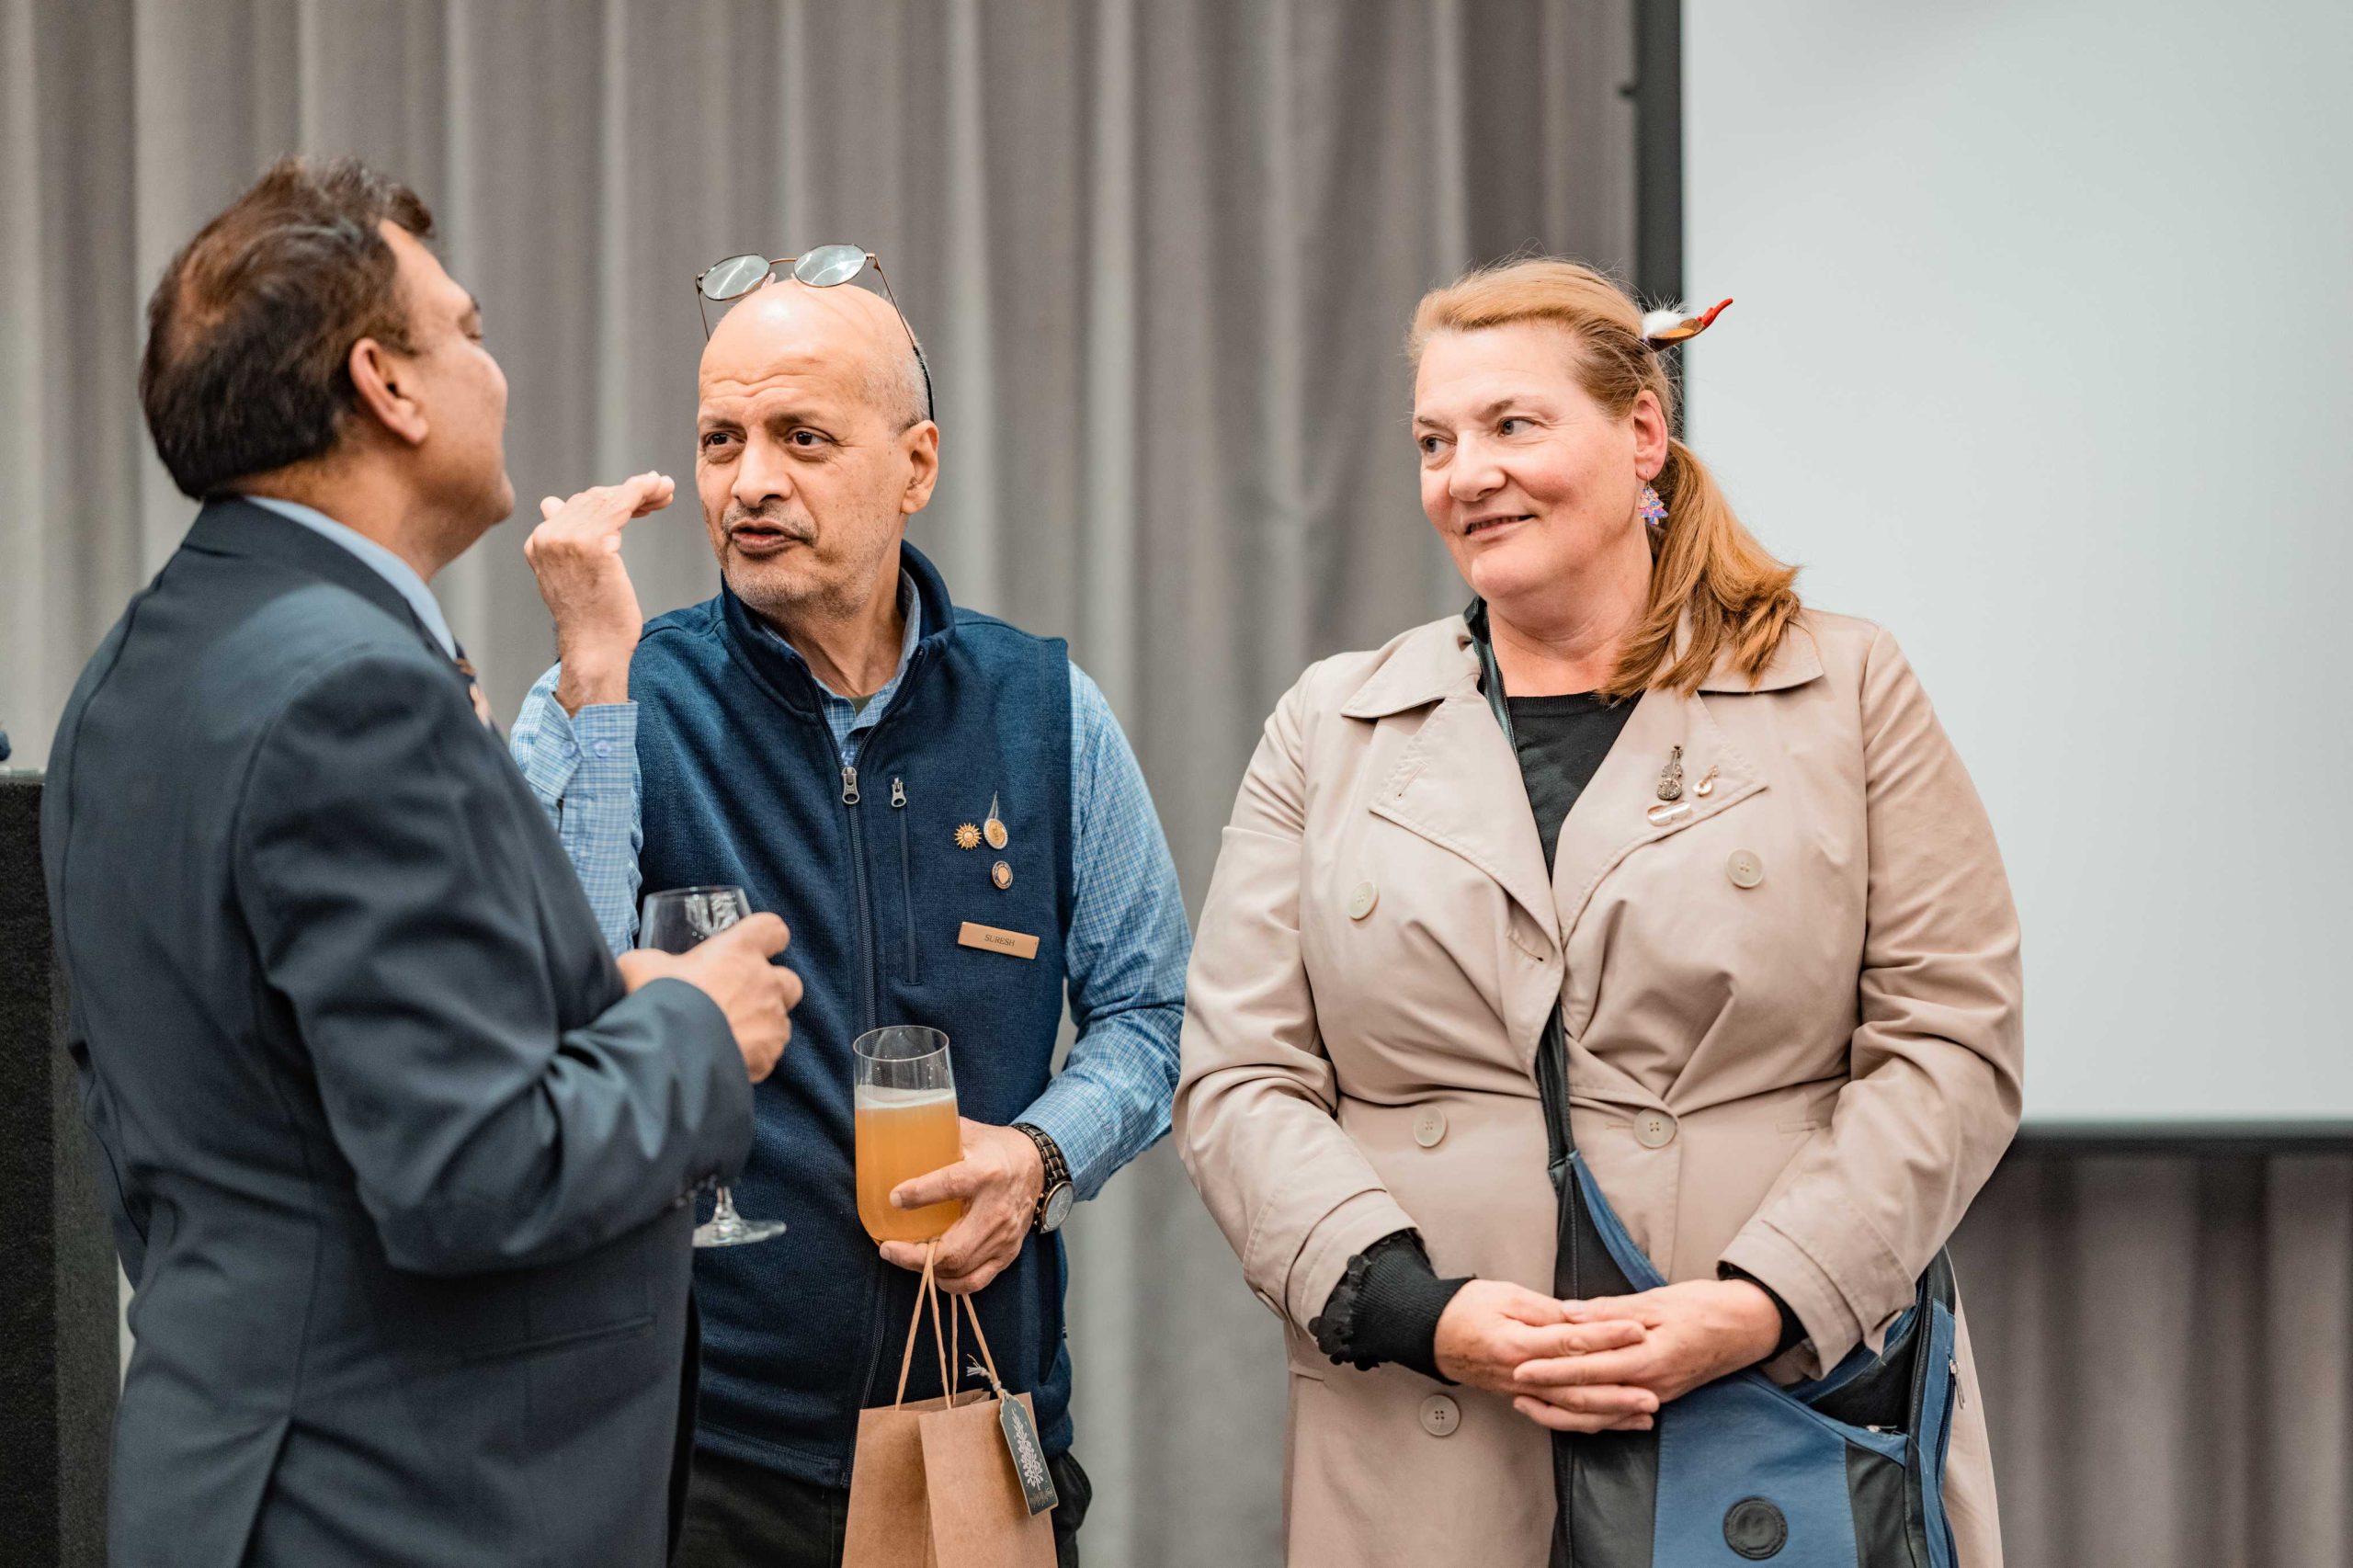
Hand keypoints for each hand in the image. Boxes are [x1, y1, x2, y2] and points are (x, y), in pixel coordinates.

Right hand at [521, 471, 674, 713]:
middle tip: (661, 491)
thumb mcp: (570, 574)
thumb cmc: (592, 618)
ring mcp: (566, 538)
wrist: (595, 649)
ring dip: (643, 489)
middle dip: (629, 493)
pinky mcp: (592, 543)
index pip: (575, 506)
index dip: (610, 499)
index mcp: (538, 542)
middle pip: (593, 498)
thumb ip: (562, 540)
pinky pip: (622, 504)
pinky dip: (642, 491)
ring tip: (666, 489)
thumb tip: (551, 503)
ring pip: (609, 498)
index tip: (641, 500)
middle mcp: (546, 536)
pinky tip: (661, 489)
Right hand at [624, 913, 800, 1081]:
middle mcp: (764, 982)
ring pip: (781, 1020)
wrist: (668, 1055)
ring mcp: (771, 1020)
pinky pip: (769, 1055)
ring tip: (729, 1035)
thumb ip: (653, 962)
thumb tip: (644, 967)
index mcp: (738, 950)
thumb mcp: (639, 966)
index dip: (767, 936)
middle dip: (773, 988)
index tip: (754, 945)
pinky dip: (754, 1058)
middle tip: (742, 997)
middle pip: (790, 980)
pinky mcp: (769, 1055)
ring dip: (762, 1026)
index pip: (772, 929)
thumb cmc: (656, 1001)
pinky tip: (727, 1059)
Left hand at [876, 1120, 1044, 1293]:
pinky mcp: (1008, 1253)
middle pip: (954, 1249)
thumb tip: (895, 1143)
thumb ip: (935, 1138)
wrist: (1037, 1163)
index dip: (919, 1194)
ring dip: (927, 1270)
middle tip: (888, 1249)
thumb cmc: (995, 1147)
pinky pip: (976, 1281)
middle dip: (913, 1256)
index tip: (894, 1198)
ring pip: (961, 1269)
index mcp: (987, 1172)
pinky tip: (933, 1273)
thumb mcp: (968, 1133)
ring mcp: (1005, 1237)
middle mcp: (998, 1209)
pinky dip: (950, 1283)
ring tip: (905, 1258)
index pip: (951, 1185)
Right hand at [1433, 1280, 1657, 1432]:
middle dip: (1617, 1392)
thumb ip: (1545, 1311)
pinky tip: (1614, 1422)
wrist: (1431, 1335)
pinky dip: (1589, 1422)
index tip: (1636, 1330)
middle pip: (1577, 1387)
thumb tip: (1580, 1318)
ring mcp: (1522, 1392)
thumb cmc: (1466, 1309)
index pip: (1570, 1342)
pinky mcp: (1522, 1399)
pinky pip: (1560, 1416)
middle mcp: (1522, 1375)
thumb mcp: (1505, 1296)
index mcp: (1517, 1344)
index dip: (1605, 1336)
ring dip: (1610, 1414)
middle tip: (1652, 1392)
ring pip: (1572, 1410)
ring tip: (1644, 1413)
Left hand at [1517, 1279, 1782, 1412]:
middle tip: (1511, 1386)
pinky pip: (1618, 1411)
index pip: (1589, 1367)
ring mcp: (1657, 1394)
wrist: (1747, 1326)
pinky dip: (1590, 1413)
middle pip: (1589, 1396)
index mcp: (1648, 1357)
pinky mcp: (1661, 1395)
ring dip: (1563, 1410)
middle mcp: (1651, 1384)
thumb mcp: (1656, 1300)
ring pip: (1601, 1412)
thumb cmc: (1704, 1307)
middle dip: (1548, 1393)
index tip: (1520, 1366)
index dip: (1551, 1368)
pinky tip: (1568, 1410)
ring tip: (1530, 1402)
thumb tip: (1567, 1315)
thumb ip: (1609, 1311)